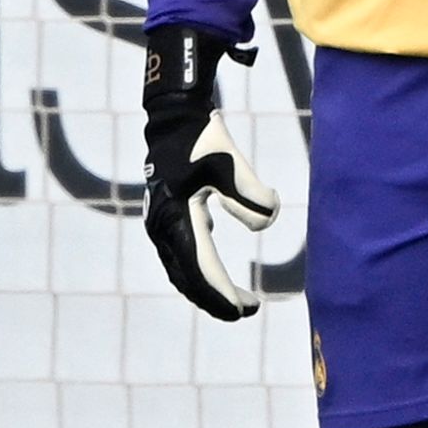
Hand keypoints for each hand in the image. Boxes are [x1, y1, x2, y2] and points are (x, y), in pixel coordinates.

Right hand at [142, 26, 278, 320]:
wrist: (174, 118)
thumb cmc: (204, 139)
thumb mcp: (230, 163)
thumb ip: (250, 194)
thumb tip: (269, 221)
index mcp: (176, 218)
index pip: (202, 269)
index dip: (224, 294)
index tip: (247, 309)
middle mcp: (162, 227)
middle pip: (188, 278)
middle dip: (216, 299)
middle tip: (247, 310)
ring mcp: (159, 224)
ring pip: (181, 271)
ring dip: (207, 288)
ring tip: (236, 299)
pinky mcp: (164, 218)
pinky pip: (180, 257)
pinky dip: (198, 271)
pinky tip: (216, 271)